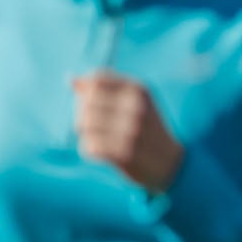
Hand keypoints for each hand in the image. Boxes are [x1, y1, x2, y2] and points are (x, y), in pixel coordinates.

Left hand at [72, 70, 184, 192]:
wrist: (171, 163)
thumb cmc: (146, 129)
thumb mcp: (133, 102)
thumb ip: (104, 89)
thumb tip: (70, 78)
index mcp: (138, 89)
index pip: (96, 81)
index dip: (87, 95)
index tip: (95, 108)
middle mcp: (135, 106)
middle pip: (86, 104)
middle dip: (84, 117)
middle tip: (95, 129)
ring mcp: (130, 130)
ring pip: (84, 125)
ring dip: (86, 135)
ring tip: (100, 141)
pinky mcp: (124, 153)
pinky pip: (89, 146)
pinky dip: (90, 151)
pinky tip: (102, 153)